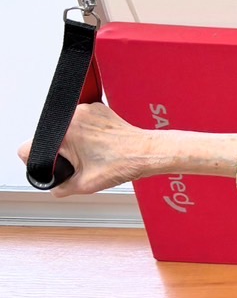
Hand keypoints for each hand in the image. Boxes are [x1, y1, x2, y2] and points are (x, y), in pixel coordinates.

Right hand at [17, 103, 155, 196]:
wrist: (146, 152)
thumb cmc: (123, 163)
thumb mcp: (85, 185)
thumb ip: (62, 188)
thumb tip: (55, 188)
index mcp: (65, 132)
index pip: (29, 147)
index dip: (36, 161)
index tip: (49, 165)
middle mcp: (73, 117)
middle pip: (49, 136)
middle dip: (58, 151)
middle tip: (76, 161)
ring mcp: (86, 110)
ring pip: (66, 128)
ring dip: (72, 141)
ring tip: (90, 153)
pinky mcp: (97, 109)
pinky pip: (81, 122)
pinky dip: (85, 133)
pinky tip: (96, 144)